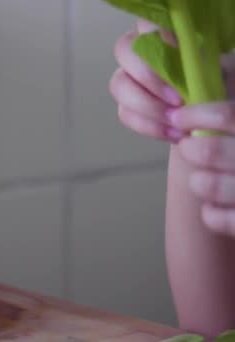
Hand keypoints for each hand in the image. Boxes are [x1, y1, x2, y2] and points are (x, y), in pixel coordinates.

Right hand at [110, 19, 234, 142]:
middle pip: (124, 50)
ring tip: (176, 121)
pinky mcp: (128, 106)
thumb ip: (200, 65)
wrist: (213, 118)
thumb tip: (187, 71)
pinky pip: (125, 114)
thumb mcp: (220, 72)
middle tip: (177, 100)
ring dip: (147, 106)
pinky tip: (172, 133)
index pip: (146, 25)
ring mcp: (131, 79)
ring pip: (119, 84)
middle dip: (148, 77)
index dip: (156, 44)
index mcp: (167, 35)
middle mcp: (143, 53)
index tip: (179, 69)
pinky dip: (149, 126)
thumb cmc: (220, 89)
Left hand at [169, 102, 234, 235]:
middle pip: (210, 150)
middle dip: (191, 149)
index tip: (178, 117)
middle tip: (190, 149)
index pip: (228, 116)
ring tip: (205, 179)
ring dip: (199, 181)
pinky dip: (210, 213)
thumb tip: (195, 90)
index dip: (196, 115)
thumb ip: (233, 108)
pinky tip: (217, 206)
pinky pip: (217, 218)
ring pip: (208, 184)